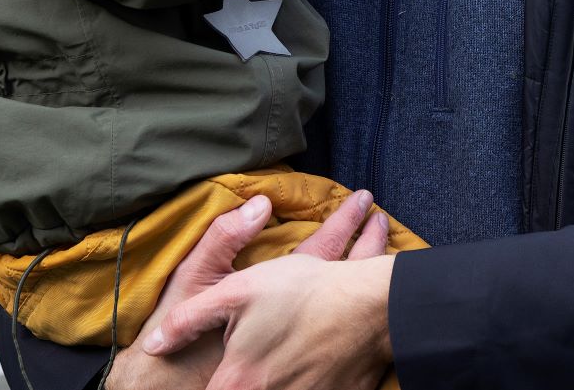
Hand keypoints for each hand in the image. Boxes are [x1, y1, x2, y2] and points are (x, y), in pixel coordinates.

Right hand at [104, 189, 388, 389]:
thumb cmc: (187, 341)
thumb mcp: (196, 281)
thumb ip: (224, 240)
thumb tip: (260, 205)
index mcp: (283, 295)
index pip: (323, 247)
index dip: (346, 221)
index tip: (365, 200)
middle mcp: (310, 322)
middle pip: (353, 277)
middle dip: (371, 246)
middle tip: (382, 220)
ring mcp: (320, 352)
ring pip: (361, 312)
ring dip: (372, 275)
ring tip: (386, 252)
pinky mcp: (327, 381)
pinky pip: (358, 346)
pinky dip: (367, 322)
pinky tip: (370, 313)